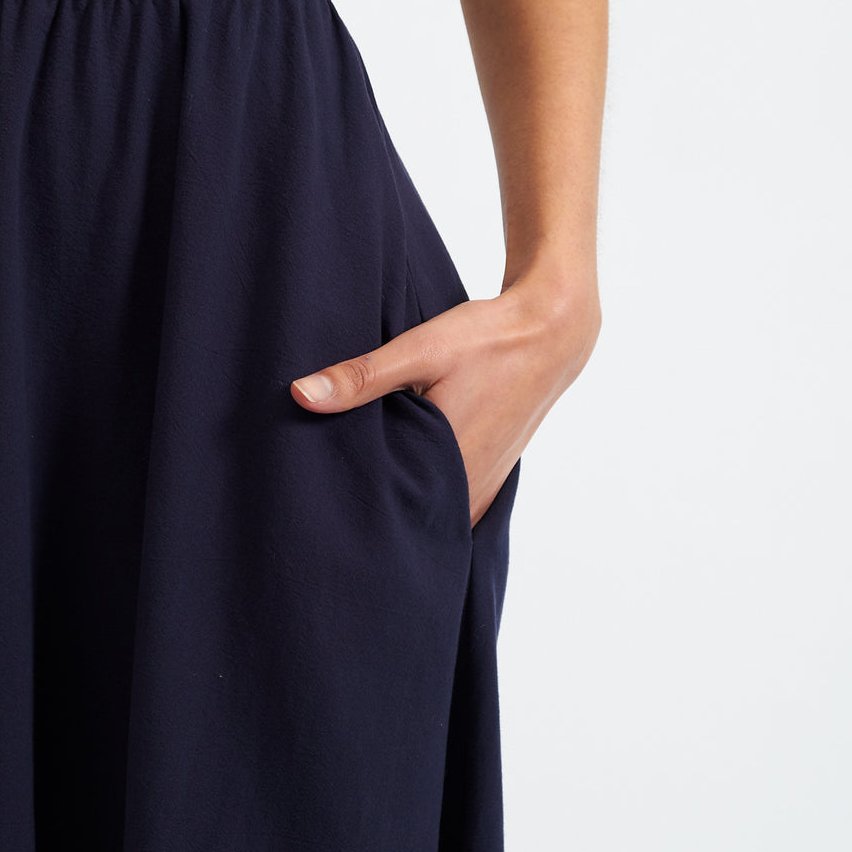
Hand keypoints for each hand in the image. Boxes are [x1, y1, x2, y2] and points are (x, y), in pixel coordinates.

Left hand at [290, 268, 601, 527]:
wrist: (551, 332)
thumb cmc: (488, 339)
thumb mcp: (420, 349)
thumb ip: (362, 377)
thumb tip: (299, 394)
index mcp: (451, 466)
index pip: (388, 513)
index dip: (352, 511)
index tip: (315, 506)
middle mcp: (472, 489)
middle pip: (410, 520)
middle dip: (374, 512)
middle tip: (327, 501)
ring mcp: (487, 488)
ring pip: (433, 515)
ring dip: (403, 505)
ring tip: (358, 493)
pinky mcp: (493, 478)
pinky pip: (453, 503)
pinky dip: (428, 496)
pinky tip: (402, 479)